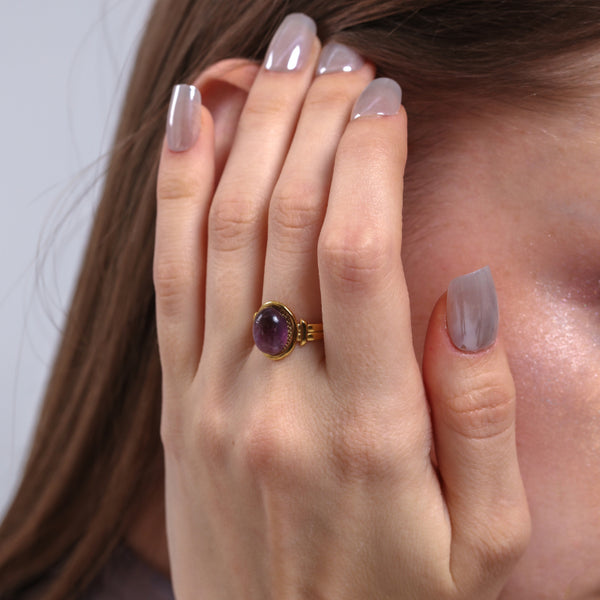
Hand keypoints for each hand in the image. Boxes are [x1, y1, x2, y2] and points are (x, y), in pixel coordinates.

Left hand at [154, 14, 529, 598]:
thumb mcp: (485, 538)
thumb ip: (483, 413)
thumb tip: (463, 292)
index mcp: (369, 433)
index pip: (357, 251)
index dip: (369, 157)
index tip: (385, 99)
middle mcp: (279, 401)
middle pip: (285, 220)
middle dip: (312, 119)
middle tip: (336, 55)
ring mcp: (214, 398)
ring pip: (220, 231)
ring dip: (251, 132)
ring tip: (277, 61)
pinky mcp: (178, 405)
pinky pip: (169, 276)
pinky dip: (179, 190)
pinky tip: (196, 123)